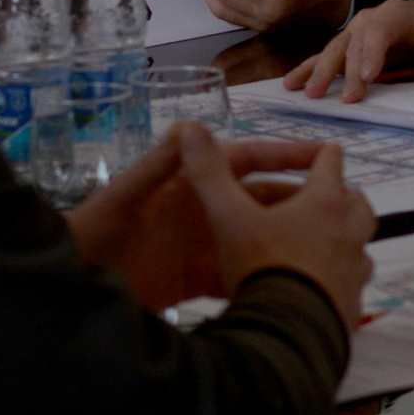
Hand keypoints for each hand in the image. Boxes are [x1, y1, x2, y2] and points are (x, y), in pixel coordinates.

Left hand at [65, 128, 326, 310]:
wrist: (72, 277)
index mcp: (187, 182)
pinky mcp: (195, 280)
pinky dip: (263, 279)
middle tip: (341, 214)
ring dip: (286, 243)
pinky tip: (293, 289)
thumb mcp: (125, 195)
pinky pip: (239, 277)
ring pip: (256, 238)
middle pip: (259, 201)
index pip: (244, 160)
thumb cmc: (93, 230)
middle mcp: (200, 209)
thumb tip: (189, 124)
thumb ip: (157, 164)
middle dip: (297, 204)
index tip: (323, 155)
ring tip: (328, 254)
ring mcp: (200, 245)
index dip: (282, 154)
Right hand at [174, 123, 375, 331]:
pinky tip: (320, 287)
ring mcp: (355, 270)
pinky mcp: (353, 304)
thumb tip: (188, 127)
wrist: (287, 334)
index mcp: (323, 203)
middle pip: (357, 203)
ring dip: (346, 239)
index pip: (329, 164)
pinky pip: (353, 283)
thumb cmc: (262, 266)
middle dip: (344, 196)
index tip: (325, 149)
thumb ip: (210, 174)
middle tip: (326, 198)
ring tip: (323, 244)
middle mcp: (348, 232)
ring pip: (361, 245)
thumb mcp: (228, 218)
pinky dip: (341, 278)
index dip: (324, 154)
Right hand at [283, 0, 413, 102]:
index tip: (365, 78)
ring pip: (335, 49)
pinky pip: (327, 55)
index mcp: (398, 12)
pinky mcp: (351, 43)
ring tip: (306, 92)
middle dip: (343, 70)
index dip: (371, 53)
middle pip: (353, 42)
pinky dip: (310, 68)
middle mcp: (372, 17)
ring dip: (319, 70)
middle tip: (338, 98)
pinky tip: (293, 84)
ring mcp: (358, 30)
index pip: (380, 30)